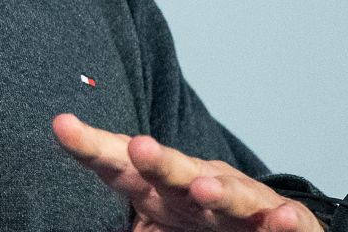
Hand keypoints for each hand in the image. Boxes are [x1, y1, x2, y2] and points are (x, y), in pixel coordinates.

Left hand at [54, 114, 320, 231]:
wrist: (264, 228)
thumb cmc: (194, 226)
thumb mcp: (147, 227)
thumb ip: (118, 225)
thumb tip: (64, 225)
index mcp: (156, 189)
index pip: (117, 163)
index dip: (91, 145)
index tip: (62, 126)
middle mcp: (197, 187)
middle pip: (173, 171)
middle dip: (158, 160)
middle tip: (138, 148)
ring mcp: (240, 202)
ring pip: (229, 194)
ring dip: (217, 191)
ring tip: (201, 189)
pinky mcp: (283, 222)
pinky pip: (284, 222)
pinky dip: (284, 222)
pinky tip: (282, 219)